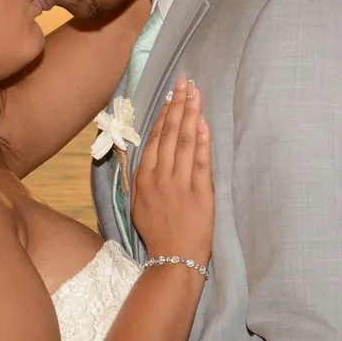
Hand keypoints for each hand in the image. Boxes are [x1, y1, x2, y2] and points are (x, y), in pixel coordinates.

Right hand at [130, 76, 213, 264]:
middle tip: (185, 81)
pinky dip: (202, 140)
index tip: (171, 94)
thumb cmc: (157, 233)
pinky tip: (204, 122)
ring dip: (190, 114)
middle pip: (169, 133)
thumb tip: (139, 156)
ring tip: (196, 92)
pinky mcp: (200, 192)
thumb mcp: (137, 204)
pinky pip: (201, 161)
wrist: (174, 259)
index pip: (154, 137)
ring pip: (184, 141)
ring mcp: (180, 183)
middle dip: (178, 104)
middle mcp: (160, 176)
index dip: (164, 113)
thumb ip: (138, 179)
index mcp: (144, 178)